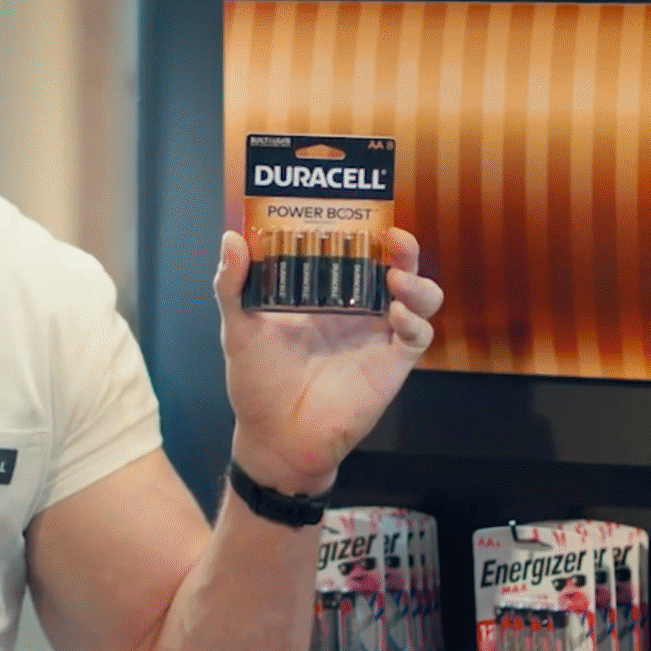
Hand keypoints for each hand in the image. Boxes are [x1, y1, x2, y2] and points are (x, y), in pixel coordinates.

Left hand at [213, 227, 443, 494]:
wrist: (277, 438)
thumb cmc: (258, 383)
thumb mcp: (239, 328)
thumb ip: (233, 285)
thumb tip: (230, 238)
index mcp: (324, 294)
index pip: (354, 251)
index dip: (365, 230)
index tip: (363, 213)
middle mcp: (357, 310)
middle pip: (395, 266)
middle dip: (403, 247)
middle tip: (393, 235)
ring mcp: (377, 335)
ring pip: (420, 297)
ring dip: (418, 282)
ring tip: (397, 277)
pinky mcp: (392, 364)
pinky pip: (418, 336)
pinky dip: (415, 321)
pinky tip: (396, 315)